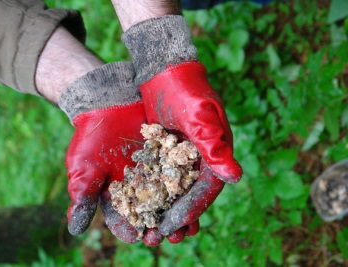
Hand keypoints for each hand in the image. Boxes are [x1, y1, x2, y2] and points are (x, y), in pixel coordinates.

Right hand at [66, 101, 199, 244]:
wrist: (108, 102)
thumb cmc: (91, 136)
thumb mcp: (84, 168)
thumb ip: (84, 197)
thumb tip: (75, 231)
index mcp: (115, 195)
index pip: (123, 220)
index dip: (132, 230)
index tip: (141, 237)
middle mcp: (136, 188)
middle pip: (150, 215)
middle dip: (161, 228)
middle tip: (172, 237)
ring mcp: (153, 173)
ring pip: (168, 200)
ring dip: (178, 215)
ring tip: (188, 227)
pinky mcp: (167, 158)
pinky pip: (180, 177)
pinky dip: (188, 190)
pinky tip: (197, 200)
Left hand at [139, 61, 240, 234]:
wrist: (163, 68)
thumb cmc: (184, 88)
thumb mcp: (198, 116)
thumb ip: (213, 145)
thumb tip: (234, 177)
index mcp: (215, 151)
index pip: (206, 189)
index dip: (191, 210)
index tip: (173, 227)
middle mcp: (202, 156)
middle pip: (191, 193)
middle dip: (177, 216)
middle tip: (160, 236)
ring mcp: (184, 153)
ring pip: (176, 188)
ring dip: (165, 208)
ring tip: (150, 228)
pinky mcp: (167, 148)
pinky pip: (162, 175)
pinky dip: (154, 191)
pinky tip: (140, 204)